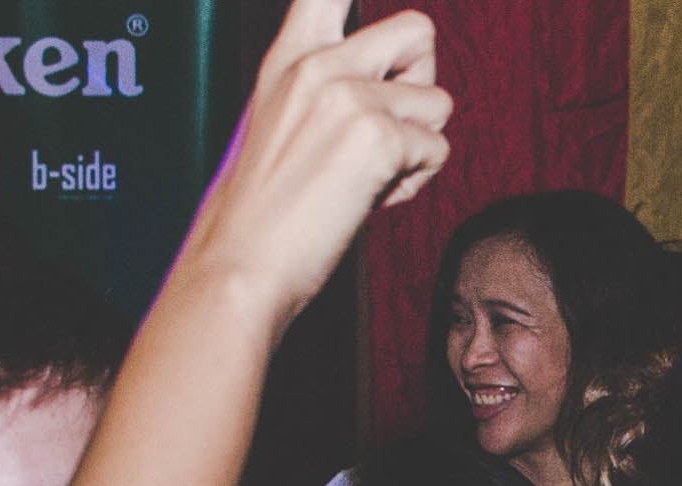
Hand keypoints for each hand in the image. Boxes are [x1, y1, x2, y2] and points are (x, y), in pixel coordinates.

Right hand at [177, 0, 451, 330]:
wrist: (242, 263)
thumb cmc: (263, 208)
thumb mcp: (280, 119)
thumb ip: (326, 86)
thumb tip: (392, 79)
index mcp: (290, 55)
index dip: (363, 3)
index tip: (386, 37)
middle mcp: (319, 63)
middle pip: (418, 29)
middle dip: (423, 82)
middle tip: (392, 127)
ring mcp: (349, 96)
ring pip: (439, 103)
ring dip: (419, 146)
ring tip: (372, 177)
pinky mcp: (377, 138)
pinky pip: (438, 149)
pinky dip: (417, 182)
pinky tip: (373, 199)